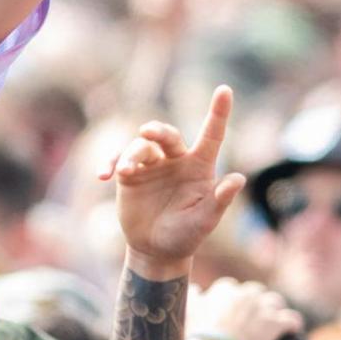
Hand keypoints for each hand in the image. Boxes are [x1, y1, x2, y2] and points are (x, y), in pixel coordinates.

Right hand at [101, 86, 246, 280]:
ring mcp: (152, 165)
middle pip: (167, 135)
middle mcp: (176, 160)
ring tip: (123, 171)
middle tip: (147, 132)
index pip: (211, 135)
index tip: (225, 90)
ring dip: (130, 155)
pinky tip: (102, 175)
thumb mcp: (206, 220)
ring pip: (140, 147)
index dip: (218, 113)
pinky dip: (110, 163)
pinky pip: (118, 160)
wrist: (157, 250)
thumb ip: (220, 200)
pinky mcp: (130, 175)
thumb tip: (238, 179)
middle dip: (157, 130)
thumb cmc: (187, 234)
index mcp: (200, 166)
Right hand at [192, 278, 303, 339]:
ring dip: (274, 311)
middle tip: (252, 319)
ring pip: (275, 302)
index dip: (232, 301)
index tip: (231, 311)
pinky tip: (293, 329)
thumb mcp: (188, 312)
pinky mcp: (275, 324)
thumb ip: (192, 297)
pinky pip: (292, 319)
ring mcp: (262, 308)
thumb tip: (196, 289)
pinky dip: (293, 324)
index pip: (231, 288)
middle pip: (255, 292)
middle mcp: (245, 294)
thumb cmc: (197, 335)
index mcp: (225, 290)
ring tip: (274, 322)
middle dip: (255, 303)